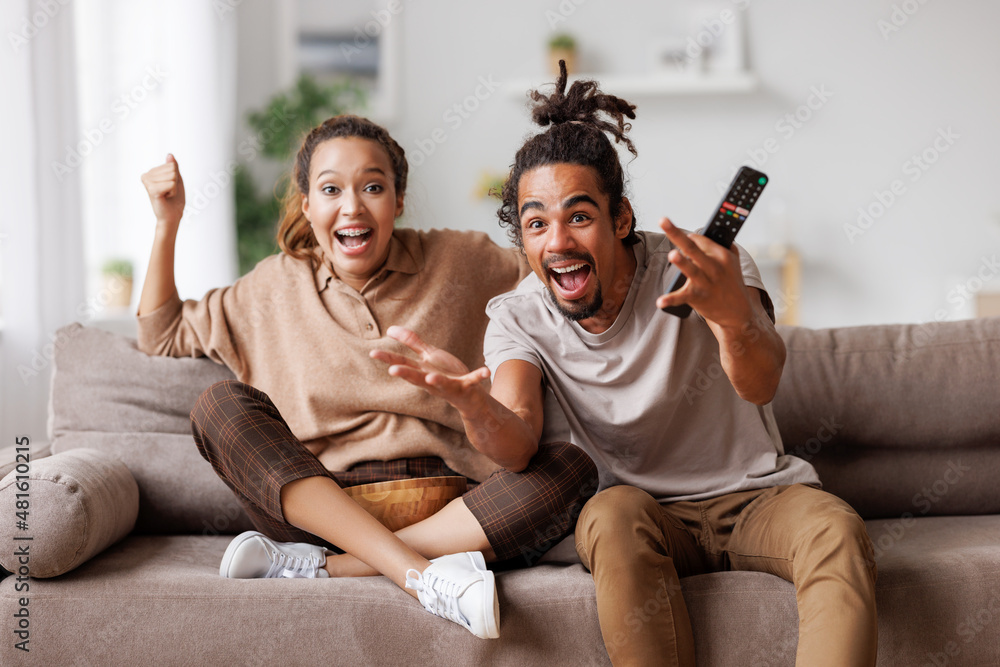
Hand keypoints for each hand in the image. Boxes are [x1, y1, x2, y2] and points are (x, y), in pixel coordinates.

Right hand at [140, 154, 185, 231]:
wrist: (172, 216)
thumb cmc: (174, 200)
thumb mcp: (176, 180)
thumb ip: (173, 167)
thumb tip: (169, 154)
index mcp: (151, 172)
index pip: (172, 165)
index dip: (176, 177)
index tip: (170, 187)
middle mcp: (147, 175)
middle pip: (172, 169)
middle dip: (175, 182)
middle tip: (169, 192)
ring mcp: (148, 182)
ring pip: (172, 176)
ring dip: (174, 188)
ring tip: (167, 195)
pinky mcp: (151, 189)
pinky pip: (171, 184)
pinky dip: (173, 192)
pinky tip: (165, 197)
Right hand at [370, 326, 490, 413]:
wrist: (467, 397)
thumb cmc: (444, 374)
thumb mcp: (428, 357)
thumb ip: (412, 343)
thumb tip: (391, 329)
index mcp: (423, 371)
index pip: (402, 364)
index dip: (388, 358)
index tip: (373, 353)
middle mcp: (432, 380)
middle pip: (417, 377)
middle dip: (405, 374)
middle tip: (393, 371)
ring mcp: (450, 385)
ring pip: (442, 384)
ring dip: (436, 381)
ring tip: (431, 377)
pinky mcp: (467, 386)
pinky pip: (473, 381)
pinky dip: (479, 376)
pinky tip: (486, 370)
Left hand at [655, 217, 754, 328]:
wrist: (737, 312)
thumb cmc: (731, 282)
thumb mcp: (734, 261)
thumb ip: (724, 245)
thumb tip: (713, 231)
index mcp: (722, 255)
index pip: (699, 239)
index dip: (688, 237)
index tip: (685, 237)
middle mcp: (714, 267)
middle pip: (693, 247)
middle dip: (677, 234)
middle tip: (663, 220)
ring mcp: (705, 283)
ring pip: (691, 270)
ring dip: (682, 263)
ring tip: (672, 254)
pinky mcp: (697, 297)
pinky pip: (682, 298)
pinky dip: (670, 300)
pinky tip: (660, 302)